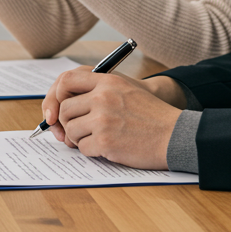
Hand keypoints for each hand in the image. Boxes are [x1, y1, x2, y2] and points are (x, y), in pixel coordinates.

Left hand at [40, 66, 180, 169]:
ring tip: (97, 139)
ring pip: (71, 130)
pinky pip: (83, 148)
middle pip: (64, 110)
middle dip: (67, 123)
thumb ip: (98, 92)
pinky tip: (107, 148)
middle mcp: (102, 97)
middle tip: (76, 132)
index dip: (56, 96)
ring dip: (79, 139)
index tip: (56, 109)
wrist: (175, 134)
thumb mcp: (125, 91)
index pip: (66, 80)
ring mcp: (103, 120)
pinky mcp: (105, 141)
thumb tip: (62, 108)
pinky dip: (91, 151)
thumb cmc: (151, 116)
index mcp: (107, 82)